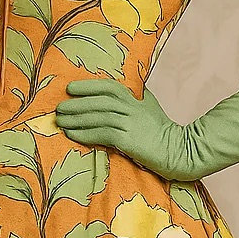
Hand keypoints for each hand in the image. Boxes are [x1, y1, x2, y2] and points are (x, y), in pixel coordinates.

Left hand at [54, 78, 195, 181]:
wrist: (180, 151)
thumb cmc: (163, 131)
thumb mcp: (150, 107)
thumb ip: (137, 98)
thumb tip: (123, 90)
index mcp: (136, 98)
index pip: (108, 86)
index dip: (88, 86)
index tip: (70, 89)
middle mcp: (132, 108)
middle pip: (99, 101)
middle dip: (76, 104)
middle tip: (59, 108)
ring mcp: (130, 123)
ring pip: (97, 117)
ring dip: (76, 119)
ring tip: (60, 122)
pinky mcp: (128, 140)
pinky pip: (101, 134)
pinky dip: (84, 134)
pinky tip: (72, 135)